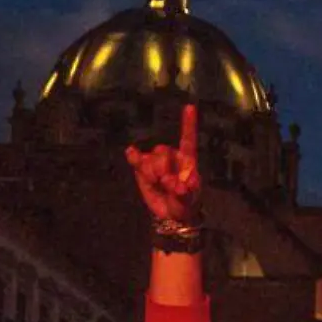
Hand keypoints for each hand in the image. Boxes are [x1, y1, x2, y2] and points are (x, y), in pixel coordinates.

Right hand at [124, 104, 200, 223]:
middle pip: (162, 151)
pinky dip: (133, 157)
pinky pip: (135, 158)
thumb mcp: (189, 201)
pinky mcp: (142, 168)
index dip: (188, 124)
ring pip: (149, 158)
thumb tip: (175, 185)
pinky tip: (131, 154)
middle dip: (161, 167)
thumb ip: (184, 193)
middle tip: (165, 183)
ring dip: (150, 171)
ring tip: (155, 183)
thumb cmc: (185, 204)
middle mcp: (171, 157)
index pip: (188, 140)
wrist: (171, 215)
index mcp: (187, 160)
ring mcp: (155, 161)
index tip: (190, 107)